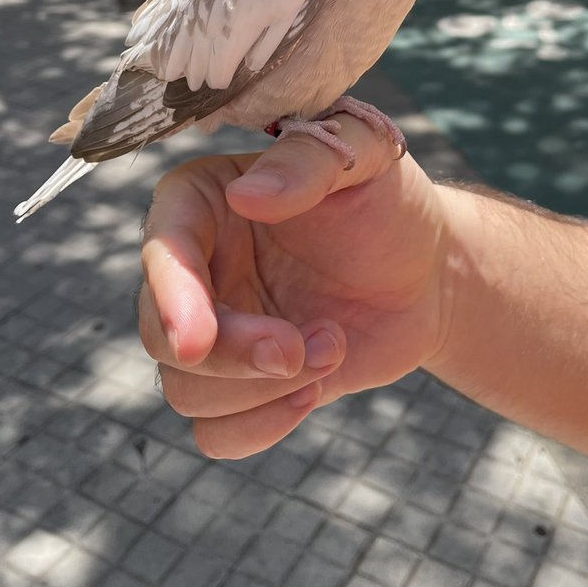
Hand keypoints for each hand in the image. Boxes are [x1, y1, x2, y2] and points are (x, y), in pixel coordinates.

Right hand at [138, 115, 448, 457]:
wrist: (427, 271)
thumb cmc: (387, 200)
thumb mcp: (365, 155)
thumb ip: (309, 162)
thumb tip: (246, 196)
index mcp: (202, 200)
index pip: (161, 249)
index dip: (171, 297)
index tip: (198, 340)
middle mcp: (193, 267)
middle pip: (161, 334)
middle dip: (232, 356)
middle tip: (302, 348)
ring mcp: (214, 329)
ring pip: (184, 389)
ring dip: (262, 388)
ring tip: (331, 346)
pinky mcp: (240, 383)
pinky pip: (214, 432)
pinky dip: (259, 427)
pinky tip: (317, 387)